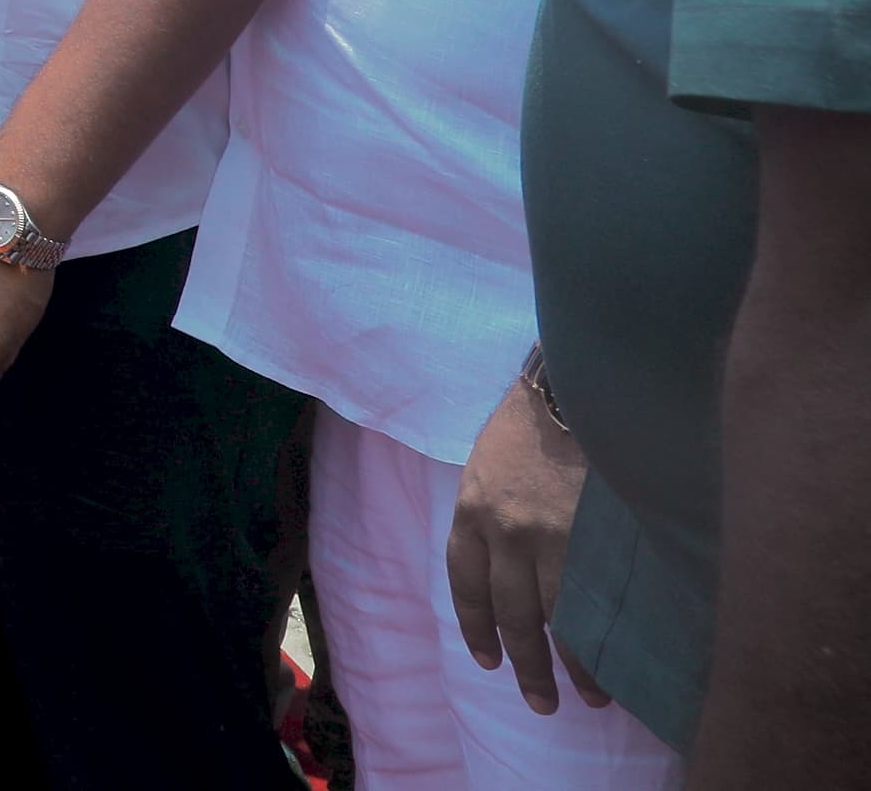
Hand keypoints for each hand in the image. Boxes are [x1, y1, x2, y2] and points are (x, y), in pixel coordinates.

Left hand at [450, 376, 611, 715]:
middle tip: (540, 701)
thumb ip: (495, 512)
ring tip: (589, 698)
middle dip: (525, 664)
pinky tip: (620, 660)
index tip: (489, 660)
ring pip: (559, 620)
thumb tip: (512, 562)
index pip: (466, 586)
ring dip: (574, 666)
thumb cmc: (534, 419)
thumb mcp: (491, 463)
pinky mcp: (598, 539)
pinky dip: (607, 636)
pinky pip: (599, 601)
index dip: (478, 628)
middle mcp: (506, 533)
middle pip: (512, 616)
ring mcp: (554, 538)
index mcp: (472, 511)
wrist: (576, 384)